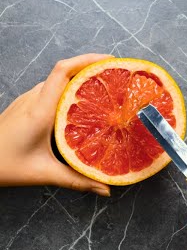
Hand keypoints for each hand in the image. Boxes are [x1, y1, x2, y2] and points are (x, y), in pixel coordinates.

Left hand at [0, 53, 112, 195]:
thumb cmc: (4, 165)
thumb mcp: (44, 173)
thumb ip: (77, 181)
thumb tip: (105, 189)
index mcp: (40, 110)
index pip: (63, 71)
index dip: (87, 60)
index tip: (109, 60)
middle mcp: (33, 99)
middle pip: (63, 72)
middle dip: (89, 67)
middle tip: (112, 74)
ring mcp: (26, 101)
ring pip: (55, 81)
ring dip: (77, 78)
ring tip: (99, 86)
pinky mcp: (23, 107)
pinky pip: (48, 90)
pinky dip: (66, 88)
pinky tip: (76, 104)